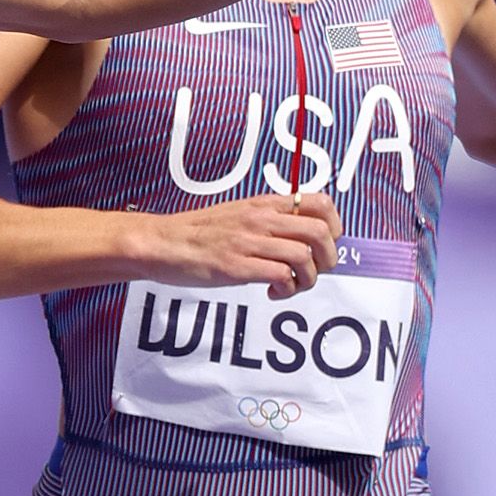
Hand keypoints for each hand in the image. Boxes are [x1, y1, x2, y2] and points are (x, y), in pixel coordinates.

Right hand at [141, 192, 343, 298]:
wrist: (161, 242)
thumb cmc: (196, 233)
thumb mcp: (239, 215)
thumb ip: (268, 221)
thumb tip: (299, 237)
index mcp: (265, 205)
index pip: (321, 203)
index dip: (334, 227)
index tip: (323, 245)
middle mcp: (262, 219)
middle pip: (321, 232)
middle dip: (327, 259)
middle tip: (313, 271)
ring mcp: (249, 242)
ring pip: (305, 257)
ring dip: (307, 279)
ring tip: (291, 285)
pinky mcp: (237, 266)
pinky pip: (282, 276)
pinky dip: (286, 289)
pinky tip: (273, 292)